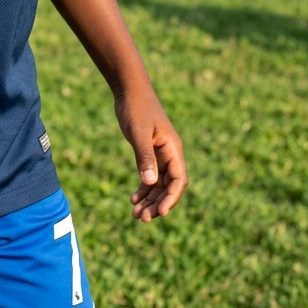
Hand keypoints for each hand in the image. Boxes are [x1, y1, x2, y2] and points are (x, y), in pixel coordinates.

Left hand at [114, 86, 187, 221]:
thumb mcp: (138, 133)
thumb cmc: (136, 107)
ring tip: (136, 215)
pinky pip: (150, 176)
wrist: (128, 89)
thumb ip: (145, 156)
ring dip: (149, 200)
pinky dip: (143, 188)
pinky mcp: (149, 152)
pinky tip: (133, 199)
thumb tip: (151, 183)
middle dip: (157, 204)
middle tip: (142, 218)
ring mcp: (160, 154)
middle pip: (169, 186)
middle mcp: (170, 153)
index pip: (179, 180)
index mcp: (173, 149)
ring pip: (159, 184)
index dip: (171, 198)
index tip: (160, 213)